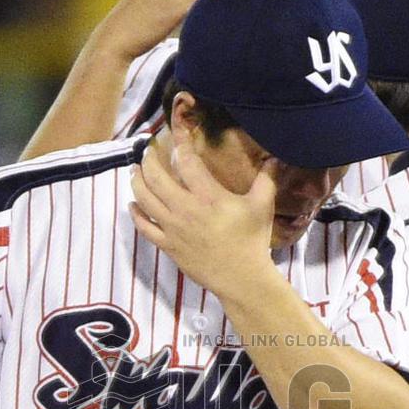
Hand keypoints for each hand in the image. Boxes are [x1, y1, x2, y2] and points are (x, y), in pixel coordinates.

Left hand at [130, 134, 276, 295]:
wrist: (241, 278)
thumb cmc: (252, 241)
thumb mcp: (262, 206)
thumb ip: (266, 178)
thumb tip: (275, 156)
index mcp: (208, 196)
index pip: (186, 160)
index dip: (179, 141)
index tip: (174, 130)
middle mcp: (185, 209)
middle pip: (155, 177)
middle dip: (148, 160)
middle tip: (148, 152)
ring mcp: (173, 228)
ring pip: (144, 199)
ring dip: (136, 181)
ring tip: (135, 172)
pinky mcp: (168, 245)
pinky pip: (144, 226)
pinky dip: (135, 214)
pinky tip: (133, 205)